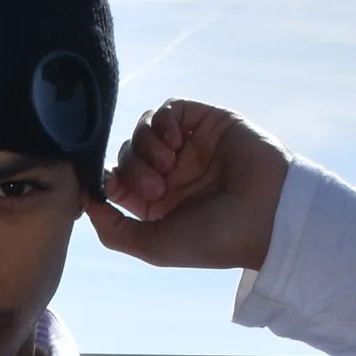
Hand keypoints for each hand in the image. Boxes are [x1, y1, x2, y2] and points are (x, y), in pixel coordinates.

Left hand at [88, 101, 288, 270]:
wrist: (269, 217)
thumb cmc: (215, 239)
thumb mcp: (154, 247)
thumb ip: (113, 230)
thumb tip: (86, 201)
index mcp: (158, 205)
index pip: (115, 179)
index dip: (107, 180)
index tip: (113, 189)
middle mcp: (172, 174)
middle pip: (126, 153)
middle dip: (132, 167)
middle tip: (157, 186)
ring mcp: (190, 147)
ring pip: (143, 128)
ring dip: (146, 145)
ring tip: (169, 165)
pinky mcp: (207, 123)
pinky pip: (170, 108)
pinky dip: (164, 121)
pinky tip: (177, 142)